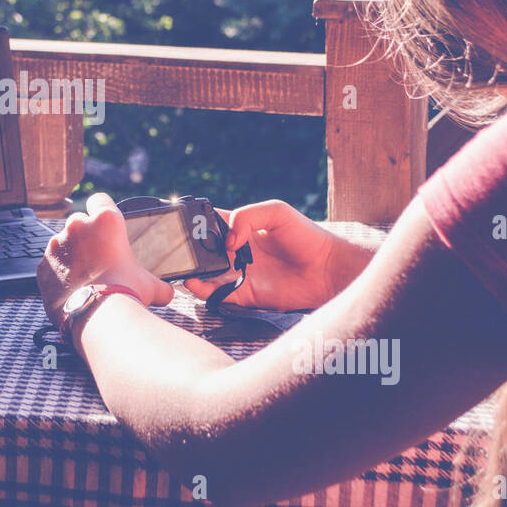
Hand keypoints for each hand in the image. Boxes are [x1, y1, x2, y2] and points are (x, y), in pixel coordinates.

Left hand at [37, 192, 174, 326]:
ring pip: (63, 243)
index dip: (102, 210)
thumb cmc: (125, 295)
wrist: (98, 318)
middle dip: (86, 236)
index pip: (100, 200)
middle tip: (98, 258)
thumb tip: (167, 292)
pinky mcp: (43, 265)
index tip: (103, 222)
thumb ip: (158, 283)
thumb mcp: (150, 285)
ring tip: (84, 277)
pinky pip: (51, 264)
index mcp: (106, 221)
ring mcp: (57, 245)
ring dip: (71, 255)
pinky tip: (71, 288)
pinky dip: (59, 273)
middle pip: (79, 222)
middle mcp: (78, 226)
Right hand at [183, 199, 370, 310]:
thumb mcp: (277, 211)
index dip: (194, 223)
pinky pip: (219, 295)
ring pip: (206, 275)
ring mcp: (239, 274)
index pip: (209, 223)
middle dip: (188, 250)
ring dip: (192, 272)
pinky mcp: (245, 294)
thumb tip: (227, 241)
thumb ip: (247, 217)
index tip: (181, 223)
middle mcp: (235, 252)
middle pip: (203, 251)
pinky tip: (196, 283)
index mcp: (241, 228)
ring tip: (183, 268)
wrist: (327, 268)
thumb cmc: (306, 236)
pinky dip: (204, 292)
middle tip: (179, 249)